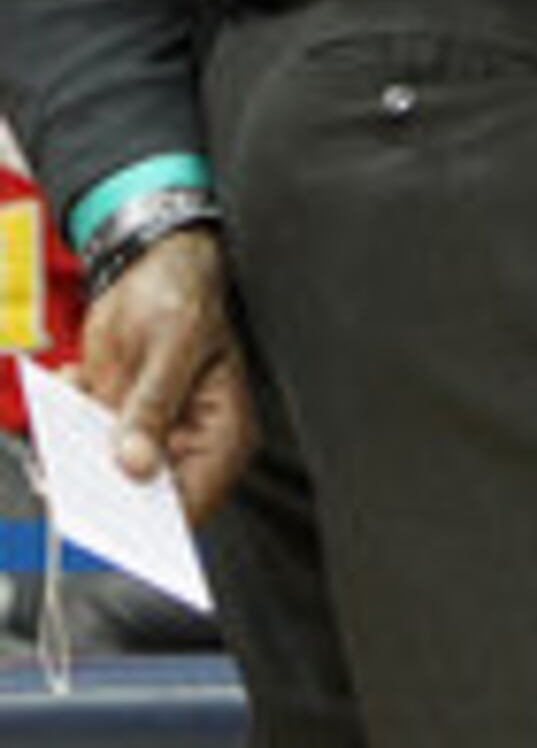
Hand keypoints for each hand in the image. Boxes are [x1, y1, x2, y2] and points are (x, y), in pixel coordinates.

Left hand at [77, 228, 255, 522]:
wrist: (147, 264)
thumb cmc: (182, 295)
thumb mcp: (171, 345)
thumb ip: (152, 406)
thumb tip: (134, 466)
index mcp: (222, 429)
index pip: (192, 499)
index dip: (152, 520)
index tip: (109, 520)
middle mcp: (186, 440)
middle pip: (143, 497)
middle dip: (101, 487)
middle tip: (72, 471)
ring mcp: (149, 434)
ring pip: (104, 476)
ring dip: (76, 453)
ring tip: (69, 415)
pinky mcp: (115, 421)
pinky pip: (80, 445)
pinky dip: (66, 422)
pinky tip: (76, 378)